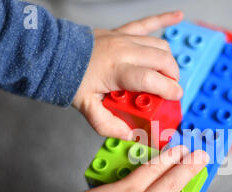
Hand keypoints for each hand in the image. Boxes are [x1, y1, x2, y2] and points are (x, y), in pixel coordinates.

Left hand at [72, 11, 183, 139]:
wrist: (53, 54)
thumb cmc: (70, 79)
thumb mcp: (87, 108)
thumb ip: (108, 125)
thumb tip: (130, 134)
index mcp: (116, 71)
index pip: (151, 79)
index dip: (168, 89)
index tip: (174, 97)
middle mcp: (124, 51)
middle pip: (162, 60)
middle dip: (172, 77)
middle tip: (168, 90)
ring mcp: (124, 39)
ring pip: (159, 45)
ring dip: (168, 61)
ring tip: (165, 74)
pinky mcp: (121, 32)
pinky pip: (146, 23)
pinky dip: (164, 18)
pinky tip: (177, 16)